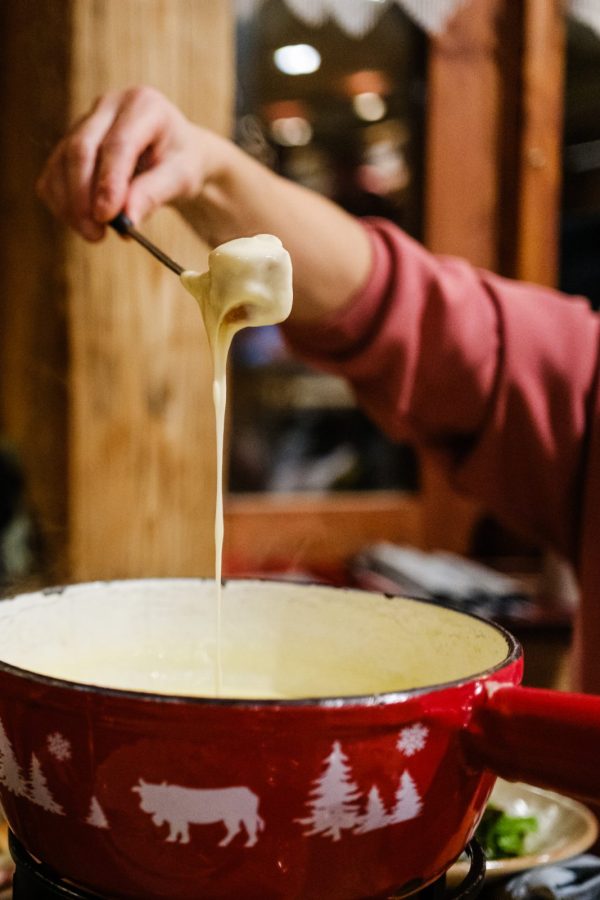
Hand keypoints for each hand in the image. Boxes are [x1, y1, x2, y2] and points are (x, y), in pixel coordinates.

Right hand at [36, 85, 219, 240]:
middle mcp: (109, 106)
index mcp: (142, 105)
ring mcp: (85, 122)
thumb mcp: (181, 178)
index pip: (118, 144)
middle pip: (81, 148)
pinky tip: (82, 223)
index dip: (109, 182)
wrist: (175, 156)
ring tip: (94, 234)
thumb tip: (127, 220)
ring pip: (62, 162)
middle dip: (83, 196)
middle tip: (95, 234)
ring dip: (70, 204)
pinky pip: (54, 174)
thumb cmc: (182, 163)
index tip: (107, 217)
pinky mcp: (69, 144)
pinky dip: (62, 203)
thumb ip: (154, 194)